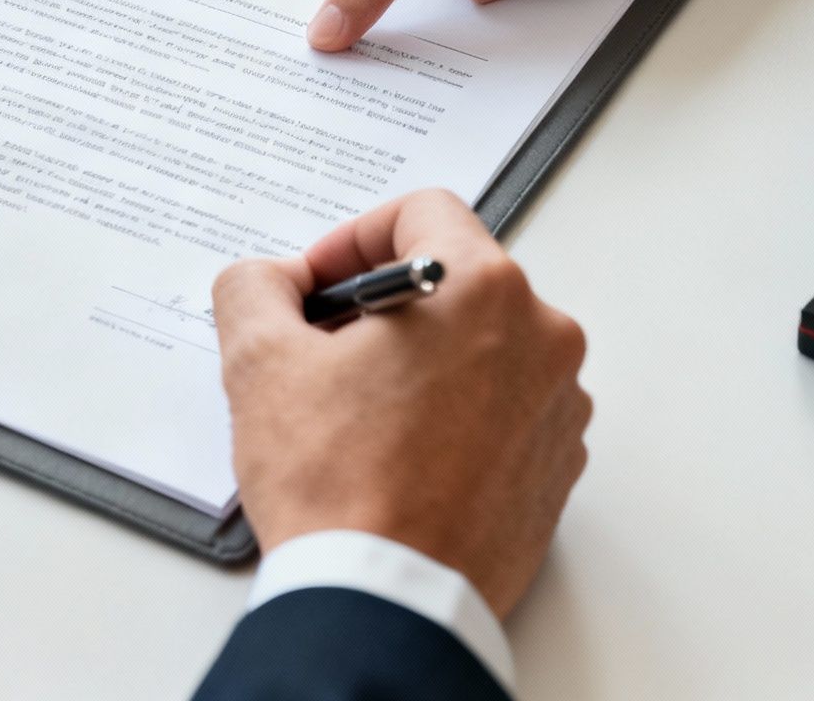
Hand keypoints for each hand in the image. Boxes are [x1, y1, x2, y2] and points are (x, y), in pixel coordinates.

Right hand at [212, 189, 589, 617]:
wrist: (386, 601)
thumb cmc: (339, 487)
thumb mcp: (260, 362)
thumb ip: (255, 287)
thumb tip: (268, 281)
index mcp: (480, 288)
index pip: (420, 212)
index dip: (351, 239)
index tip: (317, 285)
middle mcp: (541, 336)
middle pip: (455, 279)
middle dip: (384, 305)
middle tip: (324, 349)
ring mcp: (558, 404)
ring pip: (482, 345)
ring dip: (422, 359)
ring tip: (358, 412)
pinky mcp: (557, 464)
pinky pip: (504, 408)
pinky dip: (455, 413)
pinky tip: (398, 453)